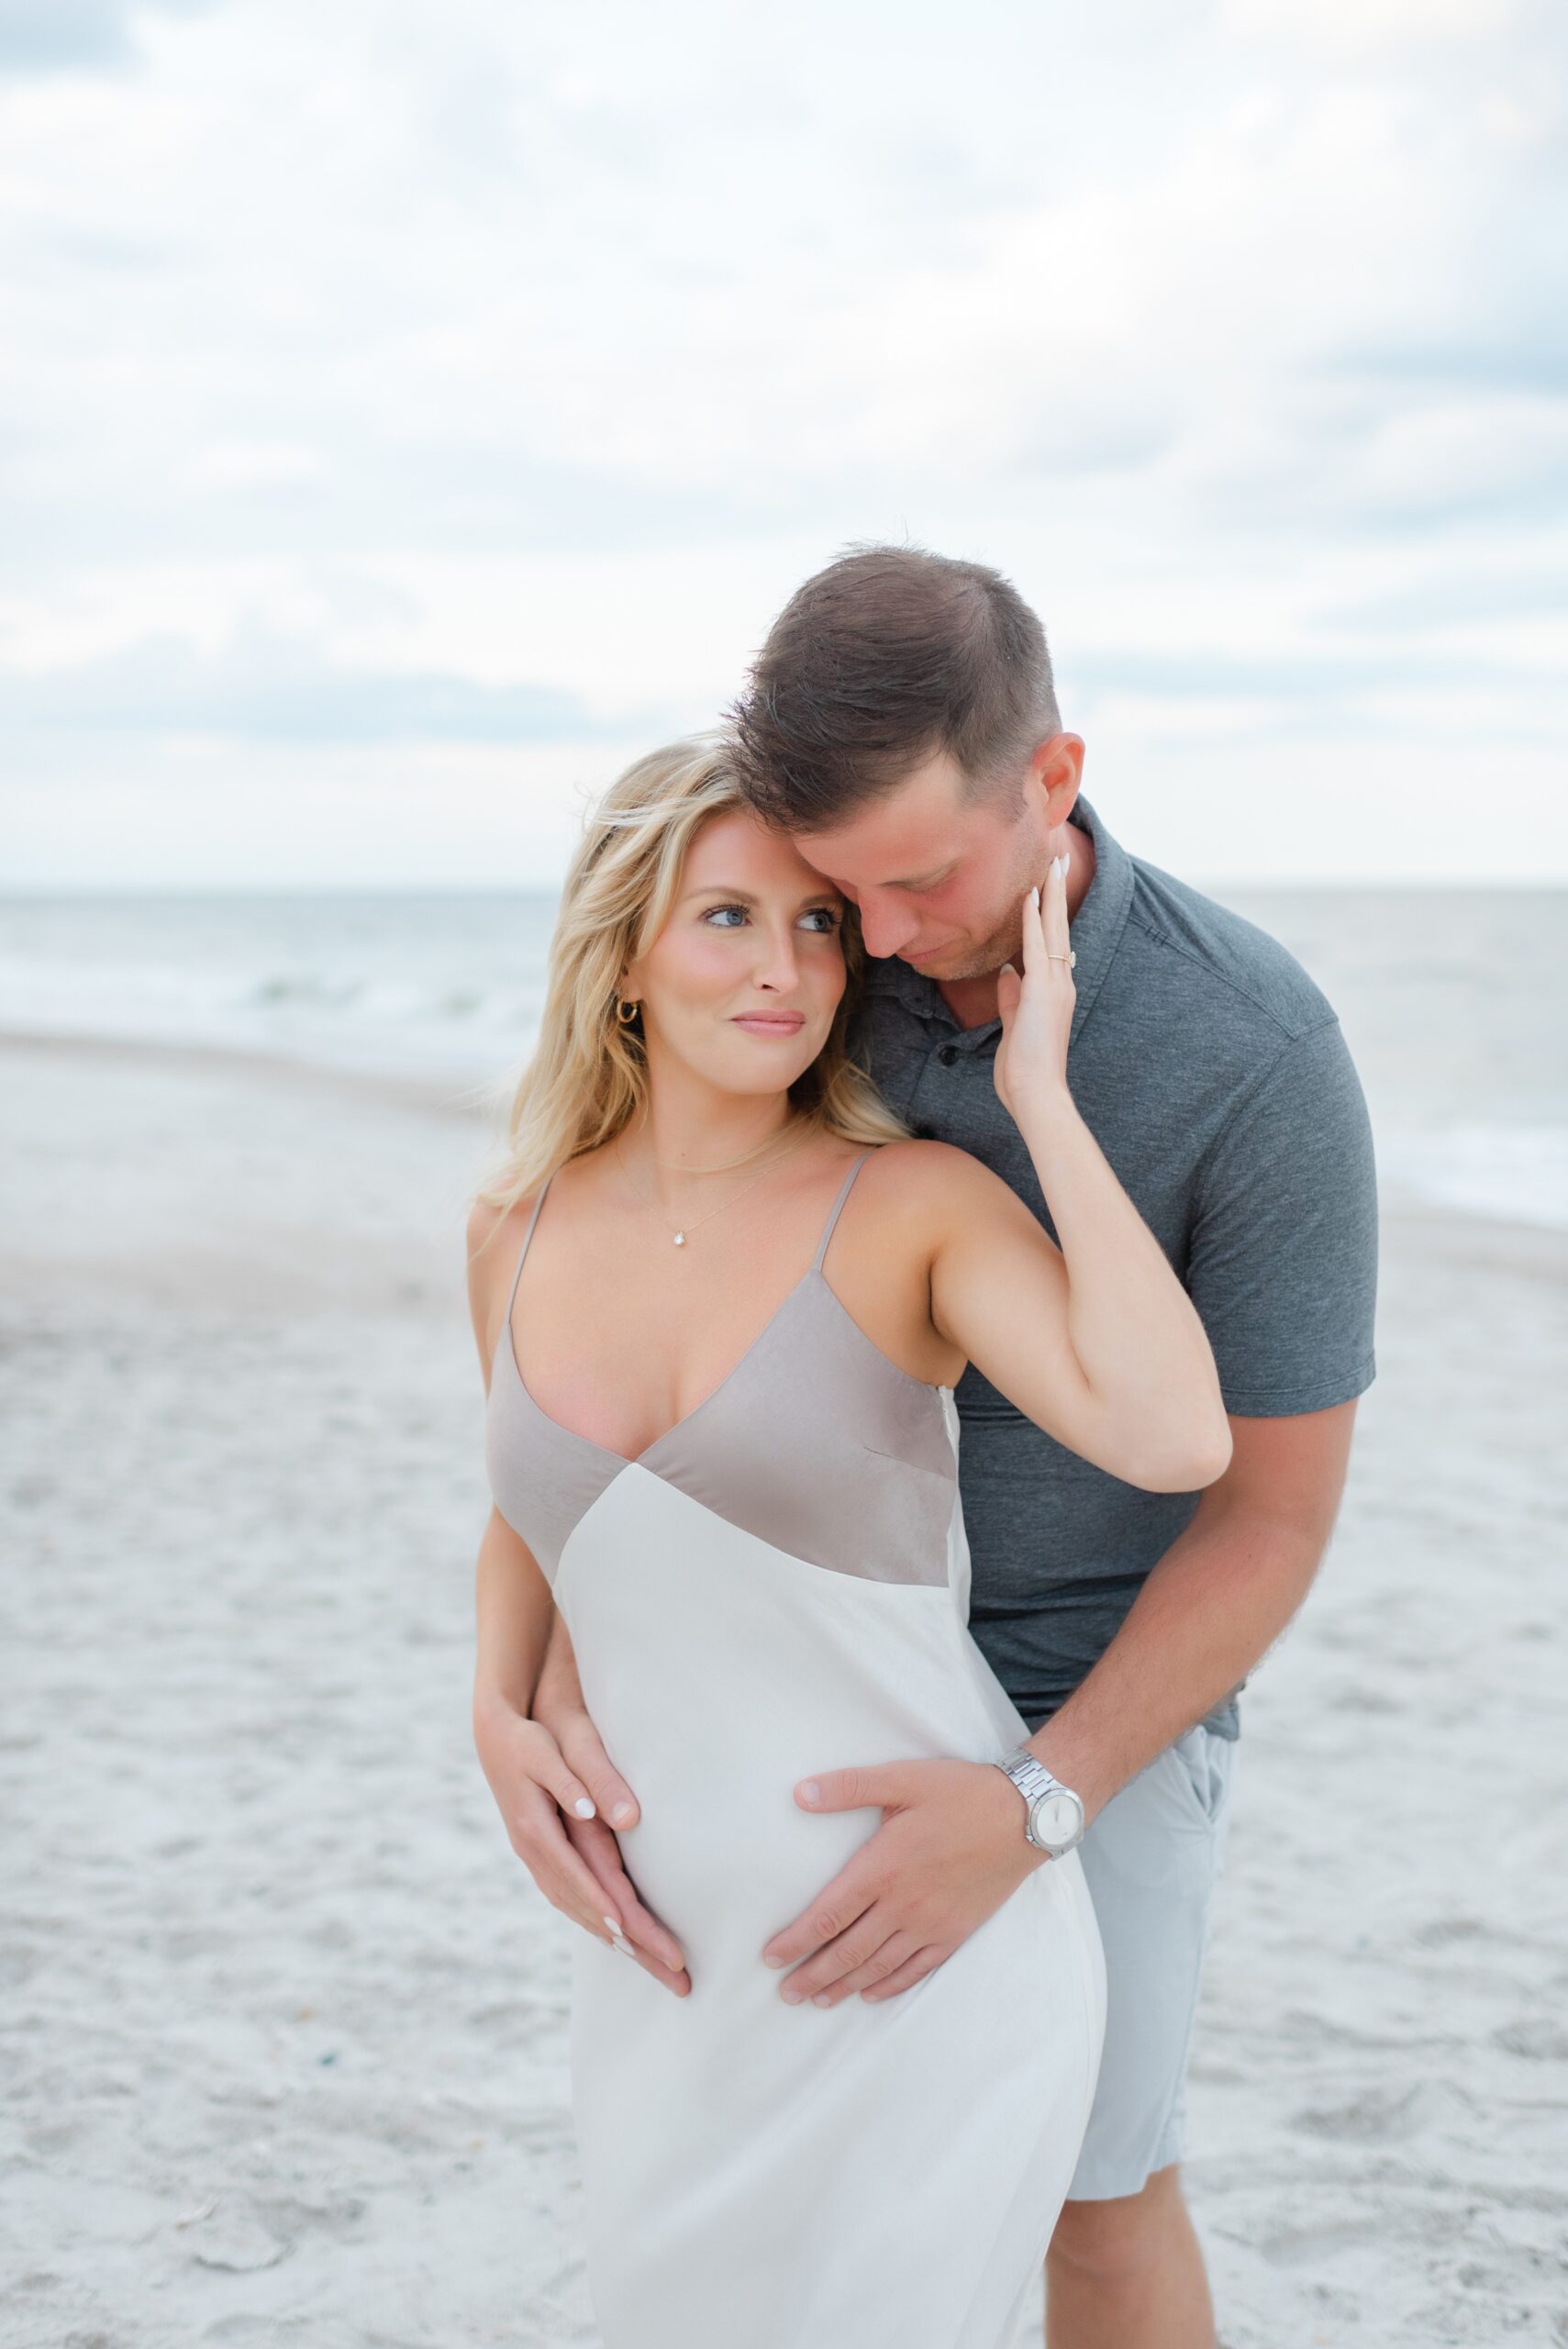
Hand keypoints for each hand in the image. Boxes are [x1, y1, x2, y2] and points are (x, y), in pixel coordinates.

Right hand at [473, 1696, 690, 1996]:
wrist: (494, 1734)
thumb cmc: (528, 1738)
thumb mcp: (550, 1751)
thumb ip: (577, 1779)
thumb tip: (601, 1812)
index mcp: (536, 1830)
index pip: (579, 1879)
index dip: (608, 1909)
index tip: (638, 1937)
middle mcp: (534, 1852)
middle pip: (585, 1908)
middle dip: (630, 1945)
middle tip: (676, 1976)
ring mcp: (535, 1857)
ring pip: (576, 1910)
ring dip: (615, 1942)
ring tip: (655, 1967)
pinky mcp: (542, 1854)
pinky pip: (570, 1899)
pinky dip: (595, 1922)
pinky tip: (616, 1937)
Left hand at [759, 1757, 1045, 2005]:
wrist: (1024, 1817)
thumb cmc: (962, 1793)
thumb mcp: (903, 1778)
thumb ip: (850, 1787)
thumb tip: (801, 1794)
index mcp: (882, 1868)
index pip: (828, 1915)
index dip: (796, 1941)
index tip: (771, 1957)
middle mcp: (903, 1904)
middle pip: (847, 1951)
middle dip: (812, 1975)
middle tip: (785, 1993)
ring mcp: (930, 1924)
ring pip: (878, 1966)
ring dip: (844, 1985)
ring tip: (818, 1999)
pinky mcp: (955, 1932)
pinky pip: (916, 1969)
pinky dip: (890, 1986)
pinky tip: (871, 1994)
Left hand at [993, 853, 1074, 1120]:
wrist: (1037, 1096)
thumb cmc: (1024, 1072)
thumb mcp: (1013, 1028)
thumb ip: (1011, 1000)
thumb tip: (1005, 974)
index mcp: (1054, 993)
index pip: (1052, 944)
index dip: (1050, 913)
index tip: (1047, 886)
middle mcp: (1061, 984)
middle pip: (1059, 928)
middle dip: (1058, 892)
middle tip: (1058, 858)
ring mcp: (1055, 986)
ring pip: (1053, 929)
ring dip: (1051, 893)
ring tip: (1052, 861)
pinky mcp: (1043, 992)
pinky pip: (1036, 946)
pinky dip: (1032, 919)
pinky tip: (1030, 894)